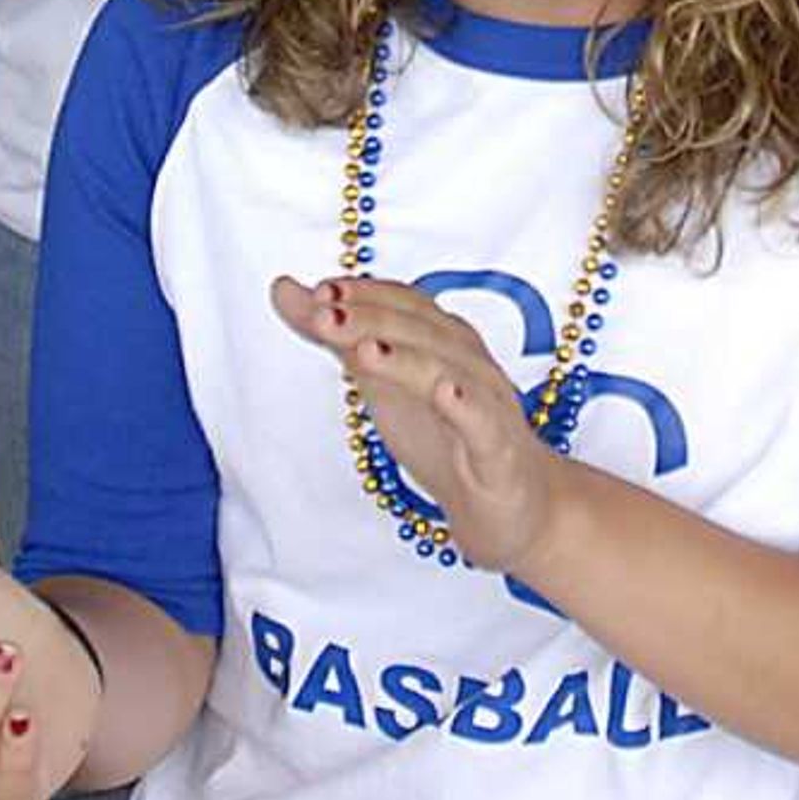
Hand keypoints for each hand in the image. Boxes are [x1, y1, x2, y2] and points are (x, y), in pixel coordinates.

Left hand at [269, 273, 570, 578]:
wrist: (513, 509)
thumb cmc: (447, 438)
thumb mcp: (382, 385)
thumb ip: (338, 337)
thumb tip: (285, 290)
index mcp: (443, 343)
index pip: (406, 304)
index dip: (366, 294)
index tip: (321, 290)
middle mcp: (469, 365)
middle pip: (422, 331)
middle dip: (372, 318)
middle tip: (324, 314)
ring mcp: (489, 408)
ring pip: (451, 372)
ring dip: (408, 358)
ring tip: (366, 350)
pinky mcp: (499, 454)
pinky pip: (485, 426)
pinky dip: (466, 407)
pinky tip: (444, 395)